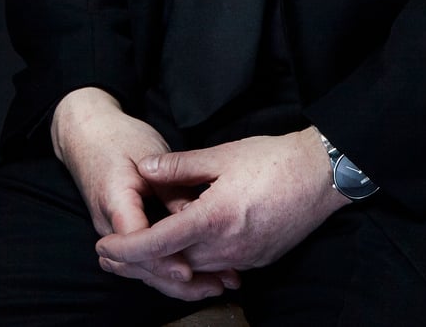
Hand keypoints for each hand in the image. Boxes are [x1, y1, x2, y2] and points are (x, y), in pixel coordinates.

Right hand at [51, 87, 239, 299]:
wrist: (87, 134)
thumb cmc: (119, 138)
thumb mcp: (149, 153)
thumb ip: (171, 187)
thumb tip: (197, 218)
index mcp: (115, 200)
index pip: (137, 242)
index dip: (163, 259)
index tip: (188, 270)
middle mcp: (109, 225)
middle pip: (140, 266)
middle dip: (176, 282)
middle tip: (216, 285)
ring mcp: (112, 232)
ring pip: (142, 269)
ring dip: (175, 282)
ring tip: (213, 285)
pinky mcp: (122, 233)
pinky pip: (142, 259)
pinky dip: (166, 269)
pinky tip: (193, 274)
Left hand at [95, 127, 347, 298]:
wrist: (322, 175)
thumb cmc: (274, 159)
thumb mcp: (223, 154)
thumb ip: (180, 165)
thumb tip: (145, 168)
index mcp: (214, 217)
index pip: (158, 244)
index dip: (126, 250)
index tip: (103, 249)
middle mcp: (227, 247)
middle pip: (172, 265)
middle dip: (139, 263)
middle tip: (110, 256)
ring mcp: (244, 259)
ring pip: (194, 270)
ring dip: (167, 264)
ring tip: (142, 253)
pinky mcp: (257, 261)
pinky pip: (217, 269)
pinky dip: (195, 263)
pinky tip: (184, 250)